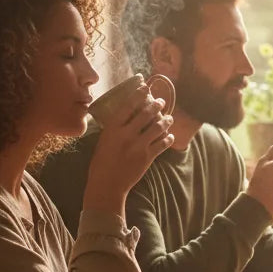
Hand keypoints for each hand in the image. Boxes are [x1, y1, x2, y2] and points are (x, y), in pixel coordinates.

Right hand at [84, 82, 172, 214]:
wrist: (107, 184)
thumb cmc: (102, 161)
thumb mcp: (104, 140)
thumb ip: (115, 128)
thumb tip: (127, 114)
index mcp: (113, 129)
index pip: (128, 106)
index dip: (139, 94)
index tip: (146, 87)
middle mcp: (126, 135)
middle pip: (146, 114)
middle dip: (156, 105)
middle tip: (161, 101)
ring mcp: (138, 146)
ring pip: (158, 127)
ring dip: (166, 120)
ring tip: (169, 117)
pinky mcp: (147, 157)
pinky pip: (163, 144)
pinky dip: (168, 138)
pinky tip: (170, 136)